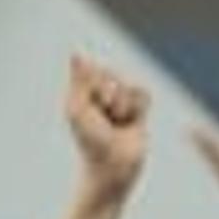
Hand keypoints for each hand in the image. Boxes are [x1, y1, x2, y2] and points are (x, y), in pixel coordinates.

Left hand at [61, 53, 149, 196]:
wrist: (113, 165)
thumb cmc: (90, 140)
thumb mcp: (78, 108)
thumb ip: (78, 80)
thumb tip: (75, 53)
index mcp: (83, 94)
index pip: (93, 70)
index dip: (94, 85)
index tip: (91, 104)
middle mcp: (101, 96)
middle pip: (111, 74)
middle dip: (108, 93)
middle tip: (105, 115)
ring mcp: (120, 102)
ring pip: (127, 84)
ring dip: (122, 104)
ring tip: (118, 122)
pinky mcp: (139, 111)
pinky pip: (143, 93)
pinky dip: (138, 106)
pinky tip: (132, 121)